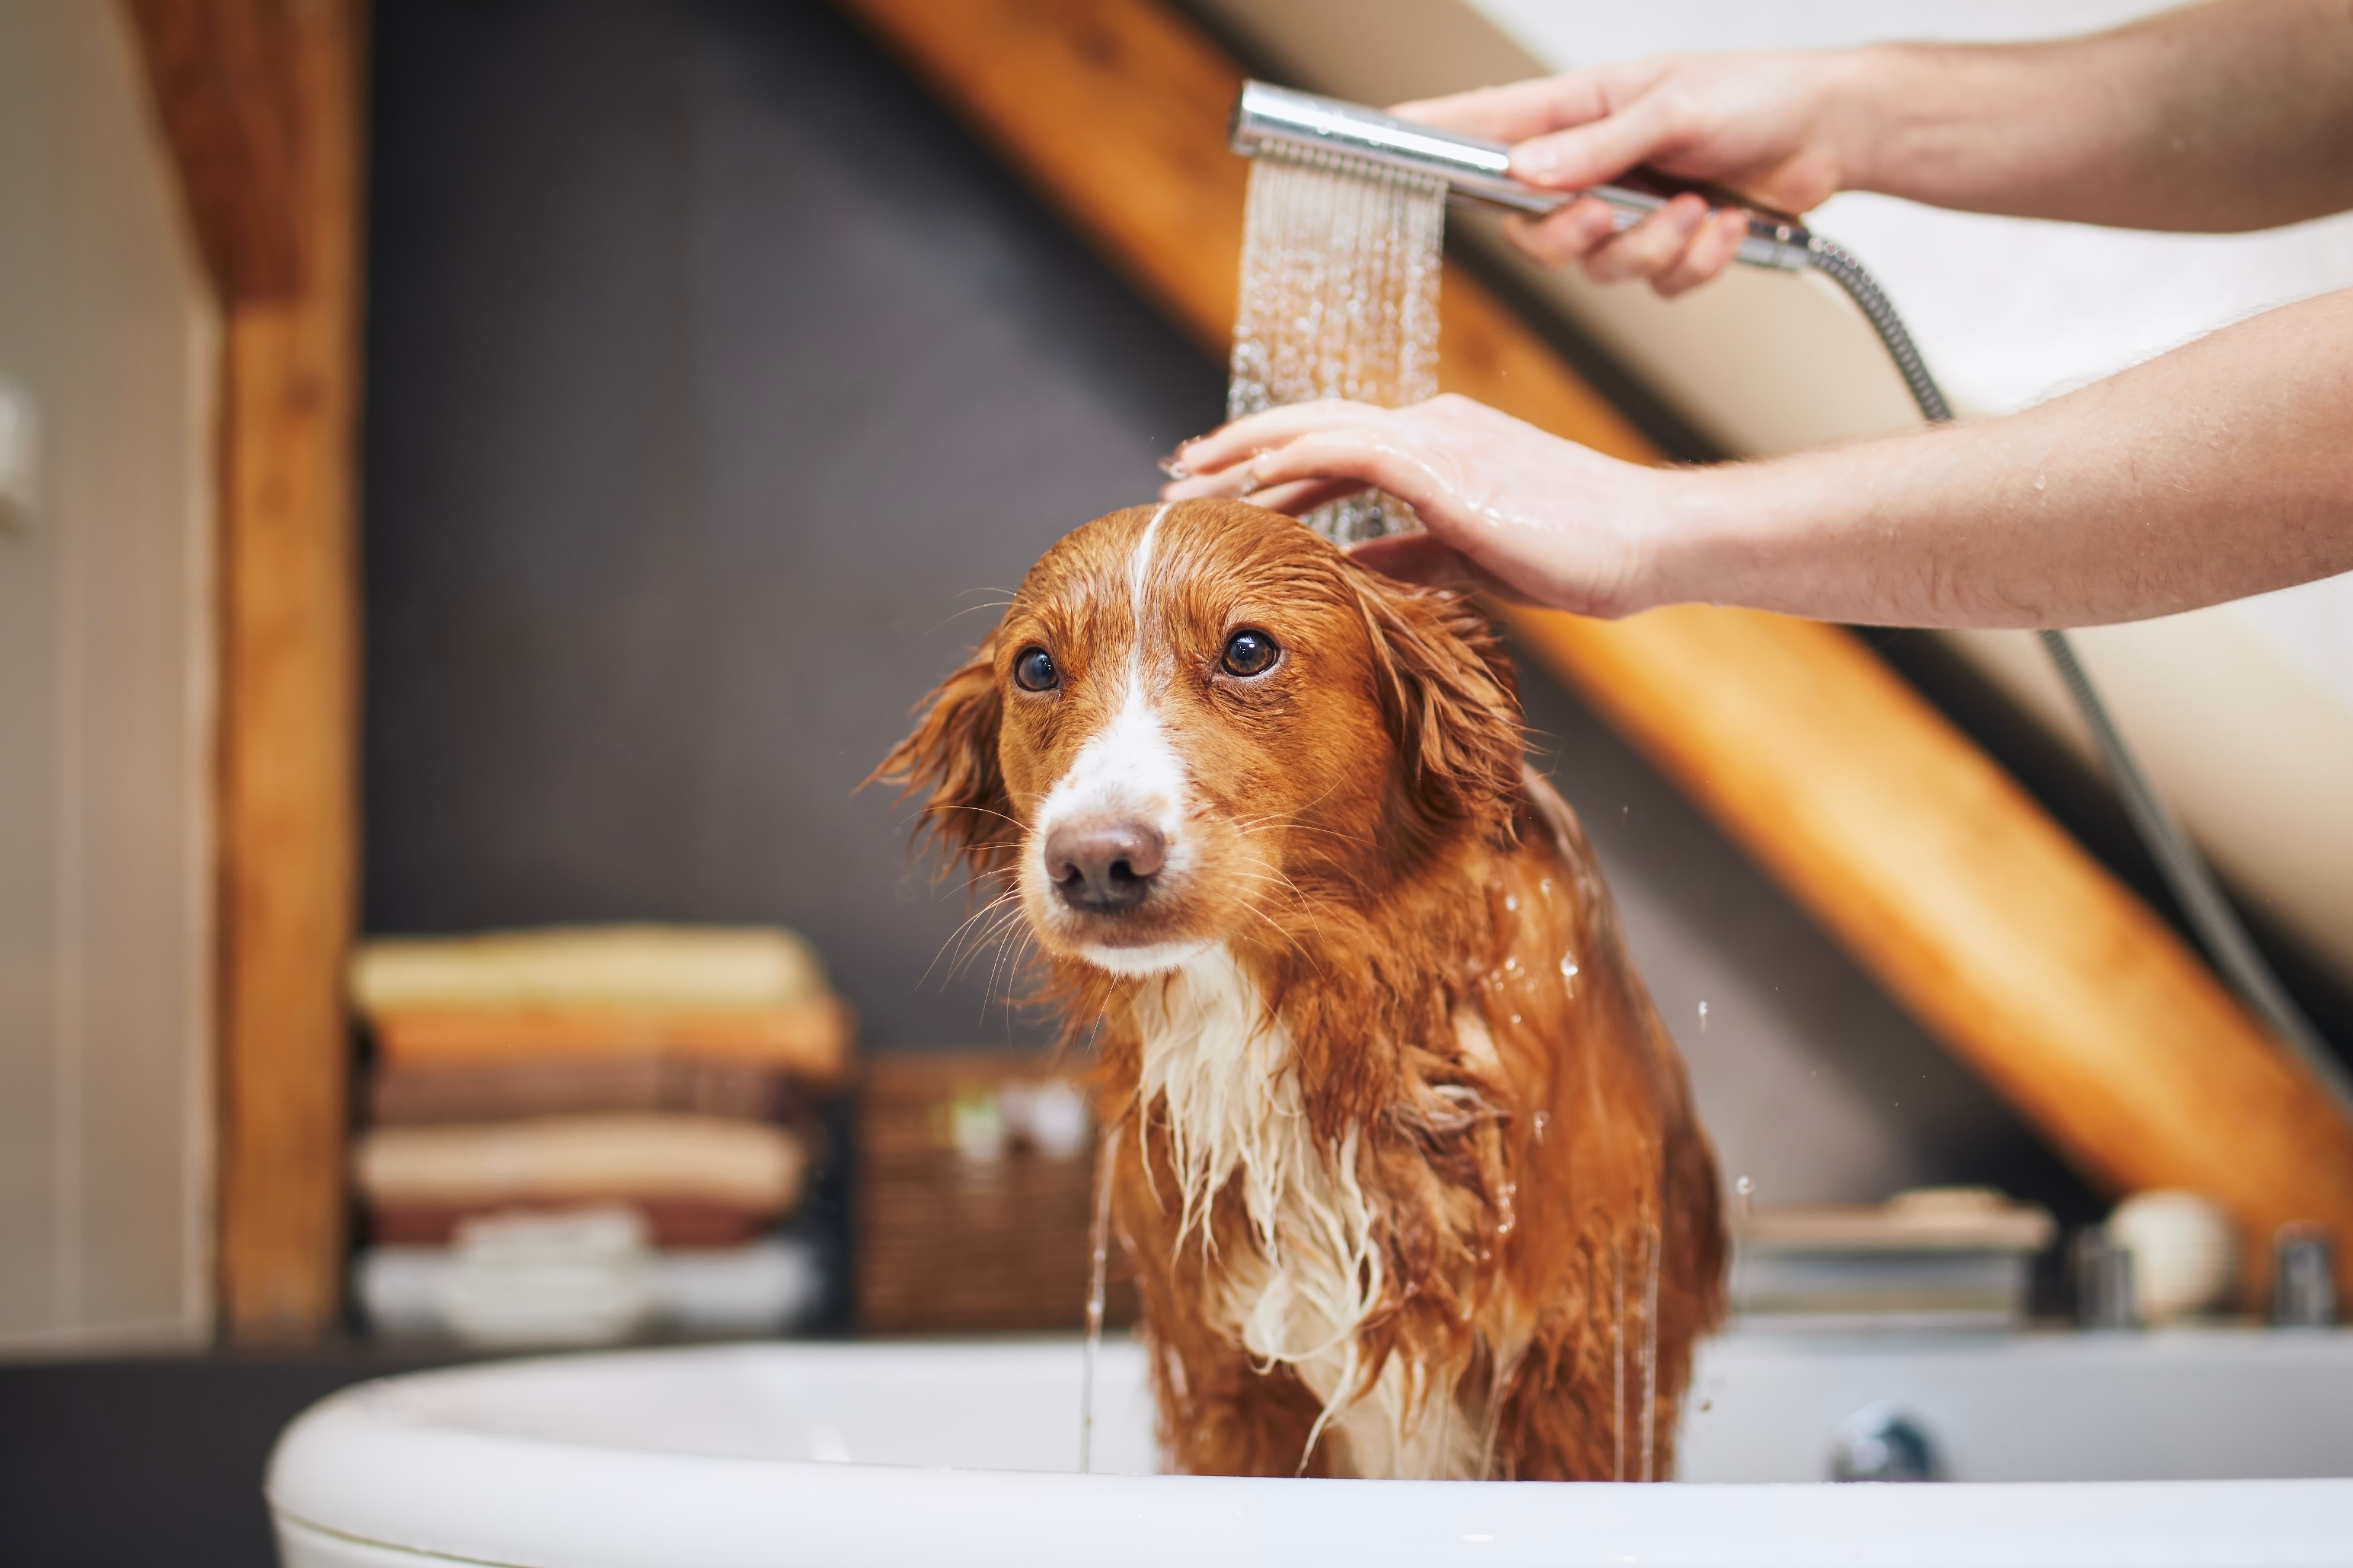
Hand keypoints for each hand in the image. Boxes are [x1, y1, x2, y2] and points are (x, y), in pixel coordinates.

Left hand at [1160, 395, 1675, 618]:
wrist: (1649, 540)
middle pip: (1310, 427)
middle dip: (1237, 448)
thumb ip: (1410, 553)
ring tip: (1192, 477)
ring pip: (1318, 429)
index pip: (1335, 445)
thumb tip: (1353, 564)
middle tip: (1177, 471)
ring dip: (1248, 452)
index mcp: (1439, 446)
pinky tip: (1254, 481)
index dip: (1271, 462)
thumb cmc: (1579, 551)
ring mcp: (1439, 440)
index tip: (1218, 485)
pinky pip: (1353, 450)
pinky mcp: (1448, 465)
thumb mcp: (1473, 557)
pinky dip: (1299, 458)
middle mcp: (1432, 428)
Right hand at [1395, 51, 1863, 295]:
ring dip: (1652, 248)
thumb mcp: (1675, 105)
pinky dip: (1695, 262)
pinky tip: (1728, 224)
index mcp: (1577, 113)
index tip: (1382, 135)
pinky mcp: (1664, 247)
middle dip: (1572, 236)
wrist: (1831, 131)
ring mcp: (1624, 211)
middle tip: (1610, 215)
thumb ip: (1598, 145)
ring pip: (1595, 269)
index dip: (1430, 134)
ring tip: (1700, 208)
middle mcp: (1590, 166)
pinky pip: (1654, 286)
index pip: (1483, 126)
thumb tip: (1526, 172)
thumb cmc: (1756, 95)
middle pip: (1530, 230)